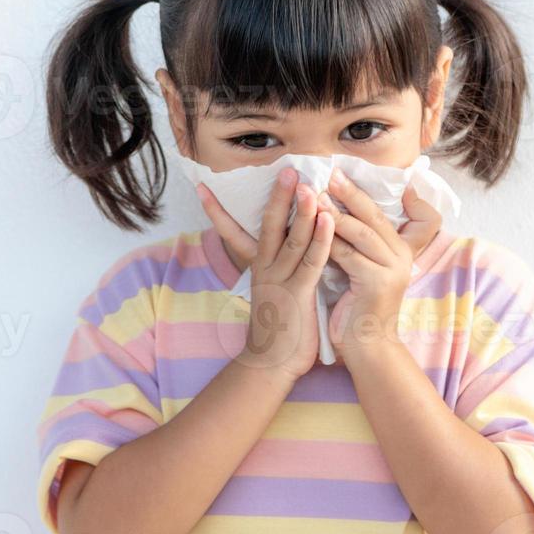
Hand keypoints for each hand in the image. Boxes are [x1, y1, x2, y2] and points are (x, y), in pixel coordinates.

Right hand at [197, 167, 335, 382]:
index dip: (218, 210)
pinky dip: (321, 238)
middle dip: (278, 196)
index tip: (204, 186)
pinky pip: (312, 261)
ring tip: (310, 185)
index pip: (234, 231)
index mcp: (258, 267)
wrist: (271, 365)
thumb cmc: (278, 328)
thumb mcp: (272, 292)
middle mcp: (265, 269)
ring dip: (302, 210)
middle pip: (269, 225)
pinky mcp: (298, 293)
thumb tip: (281, 247)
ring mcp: (280, 281)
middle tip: (286, 169)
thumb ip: (276, 268)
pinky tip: (329, 219)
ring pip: (292, 239)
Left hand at [319, 168, 442, 362]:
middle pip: (373, 216)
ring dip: (336, 212)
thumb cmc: (358, 308)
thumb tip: (333, 214)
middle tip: (328, 174)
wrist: (368, 347)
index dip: (360, 193)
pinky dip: (329, 241)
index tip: (340, 173)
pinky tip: (312, 229)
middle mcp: (400, 257)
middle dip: (349, 193)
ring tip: (316, 195)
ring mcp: (392, 270)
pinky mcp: (378, 284)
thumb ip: (356, 246)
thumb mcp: (362, 270)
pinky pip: (349, 256)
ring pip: (361, 233)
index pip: (379, 214)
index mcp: (398, 250)